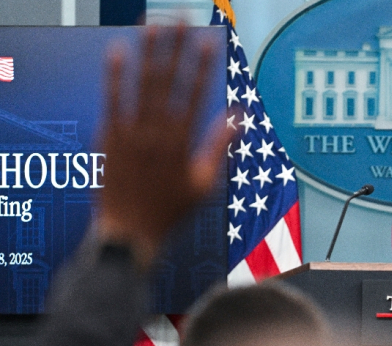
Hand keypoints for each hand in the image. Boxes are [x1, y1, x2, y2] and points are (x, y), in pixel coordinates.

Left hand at [98, 25, 231, 270]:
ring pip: (141, 85)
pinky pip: (112, 101)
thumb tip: (239, 116)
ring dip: (147, 53)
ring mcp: (130, 134)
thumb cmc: (170, 212)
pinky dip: (115, 76)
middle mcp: (157, 133)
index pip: (195, 95)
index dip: (201, 65)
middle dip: (174, 48)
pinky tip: (118, 51)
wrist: (128, 235)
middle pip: (168, 82)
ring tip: (152, 25)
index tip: (207, 40)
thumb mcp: (204, 183)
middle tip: (179, 19)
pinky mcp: (109, 138)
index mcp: (183, 143)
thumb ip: (220, 145)